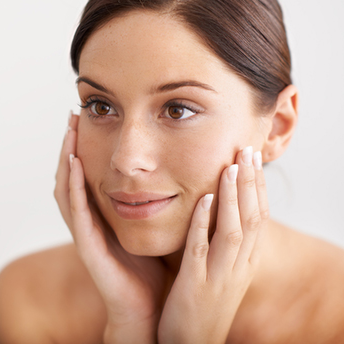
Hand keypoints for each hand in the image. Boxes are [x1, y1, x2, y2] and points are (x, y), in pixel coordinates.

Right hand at [54, 113, 165, 343]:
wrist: (145, 306)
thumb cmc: (149, 266)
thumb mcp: (149, 225)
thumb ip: (150, 199)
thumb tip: (168, 170)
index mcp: (100, 215)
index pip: (85, 174)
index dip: (83, 147)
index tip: (88, 118)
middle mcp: (87, 221)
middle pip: (70, 176)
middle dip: (69, 145)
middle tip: (73, 116)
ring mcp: (84, 233)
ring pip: (66, 189)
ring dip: (66, 158)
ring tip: (70, 131)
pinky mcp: (88, 246)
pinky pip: (76, 211)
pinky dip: (74, 186)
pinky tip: (75, 163)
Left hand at [158, 147, 268, 343]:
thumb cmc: (203, 304)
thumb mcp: (222, 272)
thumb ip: (222, 243)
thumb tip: (219, 209)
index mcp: (245, 262)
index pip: (259, 218)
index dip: (257, 187)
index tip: (253, 158)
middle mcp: (238, 267)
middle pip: (252, 218)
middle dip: (251, 183)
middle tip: (247, 150)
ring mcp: (218, 276)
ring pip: (233, 230)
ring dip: (234, 196)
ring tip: (231, 166)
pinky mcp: (195, 285)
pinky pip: (201, 248)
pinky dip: (205, 222)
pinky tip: (205, 198)